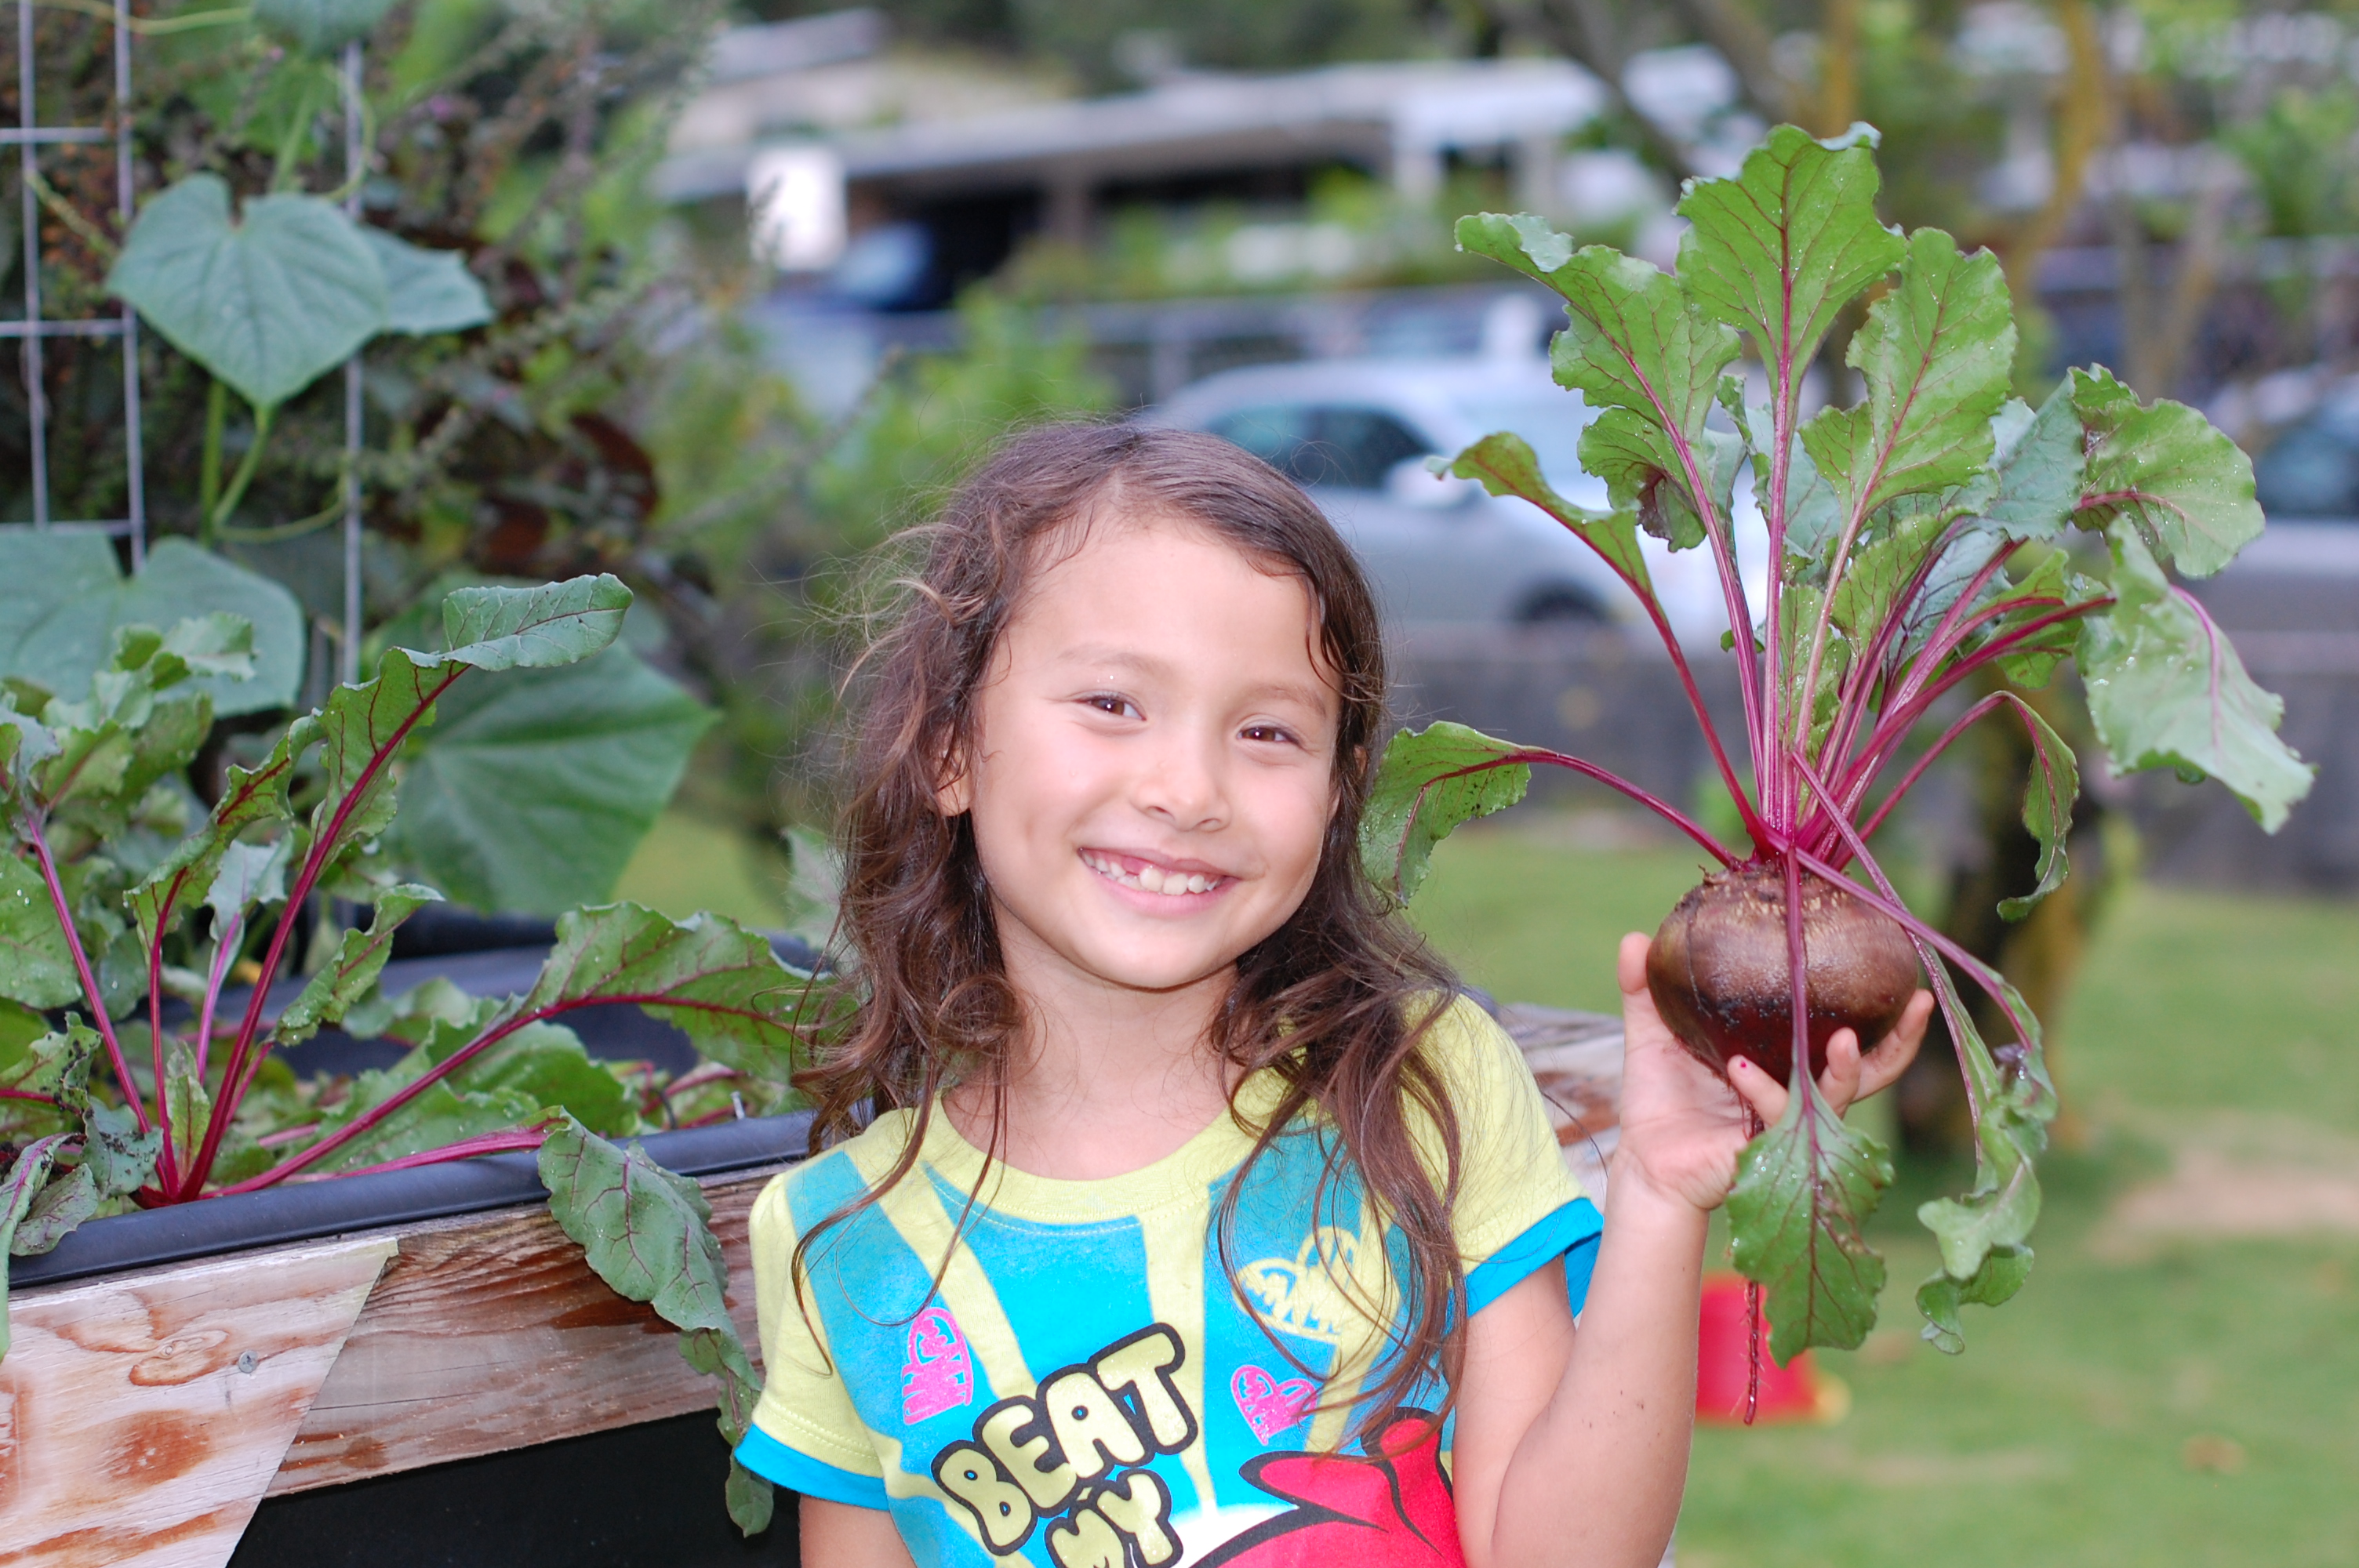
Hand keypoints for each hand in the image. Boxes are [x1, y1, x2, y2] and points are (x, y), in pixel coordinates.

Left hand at [1607, 932, 1932, 1214]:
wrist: (1645, 1161)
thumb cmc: (1660, 1102)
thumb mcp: (1653, 1035)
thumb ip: (1645, 989)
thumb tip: (1635, 937)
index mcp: (1785, 1058)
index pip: (1844, 1030)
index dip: (1876, 1006)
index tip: (1899, 967)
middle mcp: (1800, 1090)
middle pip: (1870, 1066)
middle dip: (1902, 1039)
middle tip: (1918, 1001)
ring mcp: (1792, 1122)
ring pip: (1840, 1094)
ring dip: (1847, 1066)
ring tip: (1845, 1036)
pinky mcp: (1774, 1149)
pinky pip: (1781, 1115)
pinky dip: (1765, 1088)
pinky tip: (1741, 1067)